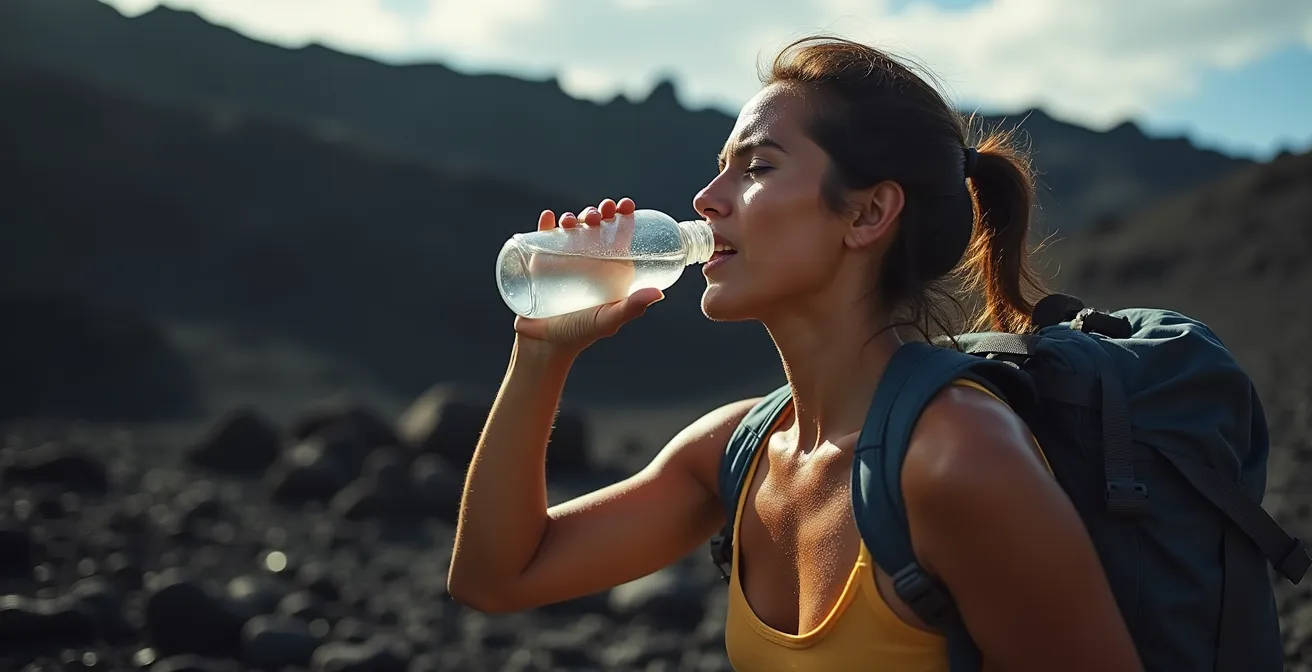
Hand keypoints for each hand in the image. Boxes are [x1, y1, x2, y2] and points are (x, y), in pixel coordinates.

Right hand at [513, 197, 663, 353]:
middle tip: (599, 213)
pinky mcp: (539, 263)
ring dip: (573, 217)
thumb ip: (632, 307)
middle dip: (598, 213)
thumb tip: (659, 293)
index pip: (618, 237)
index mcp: (608, 270)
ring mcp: (562, 260)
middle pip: (594, 228)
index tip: (625, 205)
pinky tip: (550, 218)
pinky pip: (542, 238)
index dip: (622, 218)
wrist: (543, 346)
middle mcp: (587, 262)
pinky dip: (546, 224)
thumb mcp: (608, 319)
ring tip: (574, 221)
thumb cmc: (580, 334)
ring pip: (570, 229)